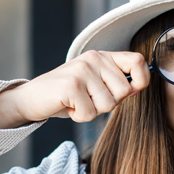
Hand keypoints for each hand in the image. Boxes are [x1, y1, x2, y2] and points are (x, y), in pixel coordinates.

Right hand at [0, 50, 149, 127]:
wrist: (32, 98)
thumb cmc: (67, 94)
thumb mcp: (94, 84)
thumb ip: (114, 83)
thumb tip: (137, 88)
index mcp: (102, 56)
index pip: (137, 61)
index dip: (141, 80)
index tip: (132, 92)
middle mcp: (94, 59)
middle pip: (124, 91)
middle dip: (108, 104)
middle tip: (88, 100)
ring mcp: (82, 71)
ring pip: (108, 105)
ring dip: (92, 111)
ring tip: (76, 102)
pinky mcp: (71, 85)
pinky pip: (90, 113)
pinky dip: (79, 117)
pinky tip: (68, 106)